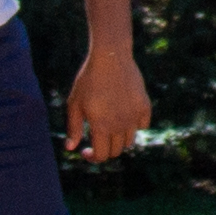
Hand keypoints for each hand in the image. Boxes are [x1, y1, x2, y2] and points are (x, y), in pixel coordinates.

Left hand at [66, 40, 149, 165]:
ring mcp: (134, 116)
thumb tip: (71, 148)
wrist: (110, 56)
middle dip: (105, 150)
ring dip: (119, 140)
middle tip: (97, 140)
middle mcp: (119, 125)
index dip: (92, 157)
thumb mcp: (75, 103)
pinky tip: (125, 117)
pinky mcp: (144, 106)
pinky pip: (142, 125)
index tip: (86, 150)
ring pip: (129, 141)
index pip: (101, 156)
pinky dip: (134, 126)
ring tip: (110, 128)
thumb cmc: (88, 80)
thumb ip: (73, 128)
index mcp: (101, 126)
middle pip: (116, 151)